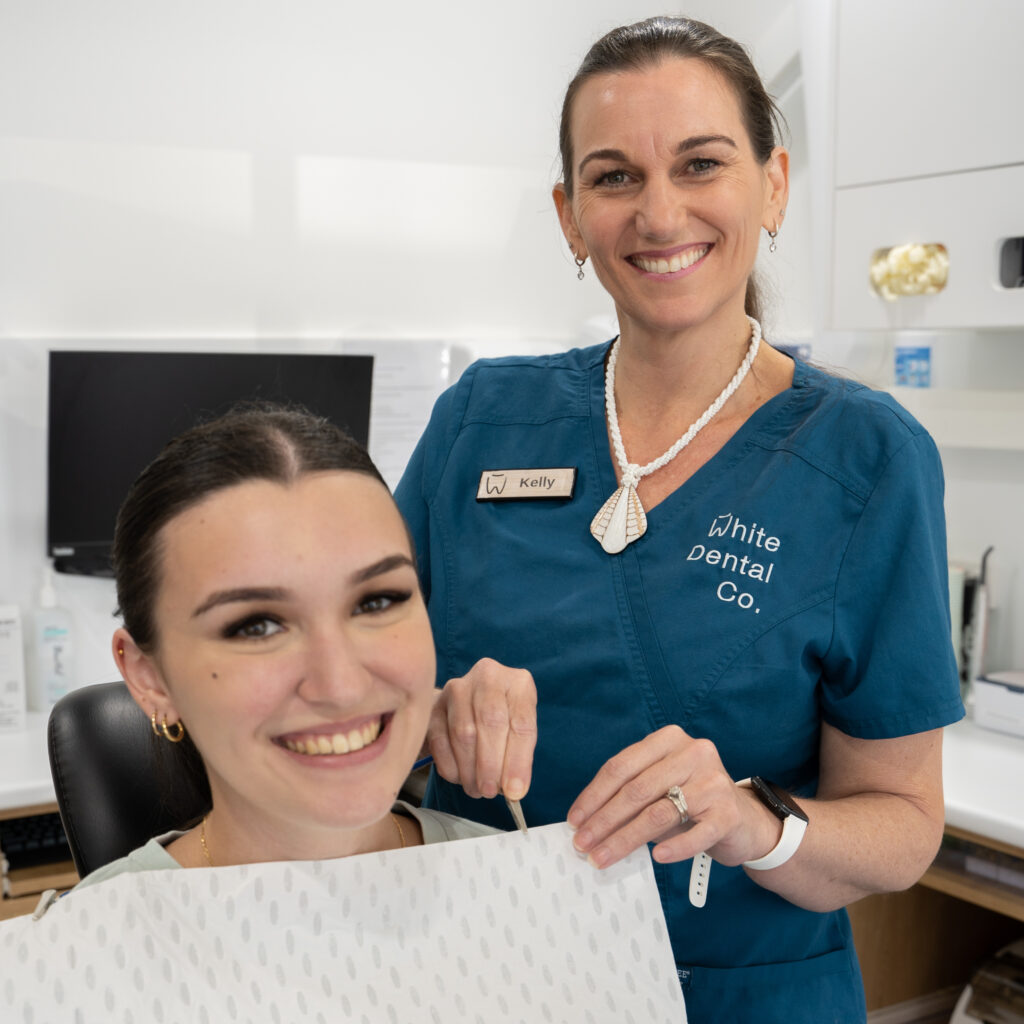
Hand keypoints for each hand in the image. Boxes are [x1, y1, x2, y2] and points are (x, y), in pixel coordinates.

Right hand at [425, 658, 537, 800]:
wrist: (471, 703)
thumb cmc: (503, 720)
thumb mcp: (519, 731)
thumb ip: (518, 757)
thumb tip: (514, 790)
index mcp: (518, 682)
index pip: (521, 722)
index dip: (518, 760)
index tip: (515, 790)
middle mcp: (488, 676)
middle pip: (490, 722)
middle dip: (491, 765)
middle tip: (490, 792)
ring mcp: (458, 688)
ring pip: (463, 733)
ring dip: (470, 769)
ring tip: (477, 788)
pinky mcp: (434, 704)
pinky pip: (440, 740)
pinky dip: (450, 765)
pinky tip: (459, 777)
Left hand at [566, 725, 780, 869]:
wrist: (743, 820)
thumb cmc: (690, 802)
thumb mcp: (660, 787)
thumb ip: (629, 795)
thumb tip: (586, 823)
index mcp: (668, 740)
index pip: (621, 767)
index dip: (594, 795)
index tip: (574, 820)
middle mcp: (692, 752)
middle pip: (636, 790)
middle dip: (604, 820)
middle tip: (582, 844)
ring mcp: (713, 780)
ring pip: (659, 812)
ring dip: (625, 839)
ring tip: (602, 857)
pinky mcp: (728, 811)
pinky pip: (694, 833)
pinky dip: (673, 847)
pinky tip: (656, 858)